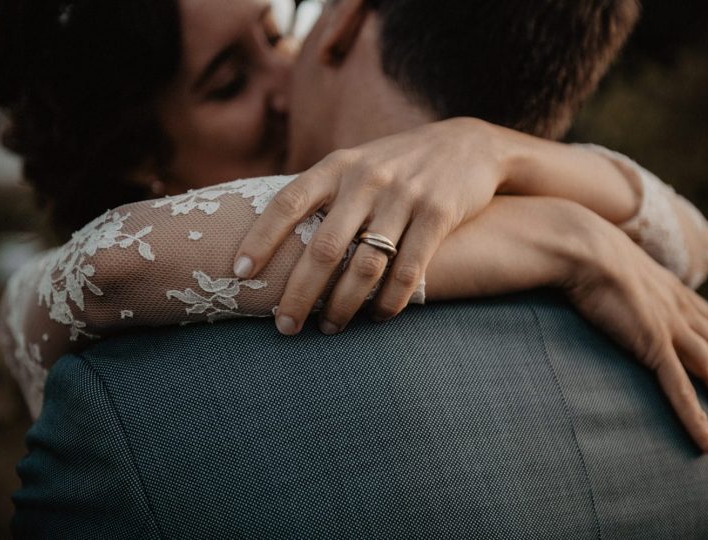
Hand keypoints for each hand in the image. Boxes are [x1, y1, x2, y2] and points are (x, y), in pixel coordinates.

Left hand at [233, 117, 508, 334]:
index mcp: (338, 166)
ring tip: (330, 328)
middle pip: (324, 247)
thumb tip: (271, 234)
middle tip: (284, 326)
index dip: (260, 239)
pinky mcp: (438, 214)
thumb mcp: (357, 163)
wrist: (468, 145)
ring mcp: (404, 196)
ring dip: (343, 305)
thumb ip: (322, 192)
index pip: (288, 203)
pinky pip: (408, 270)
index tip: (239, 274)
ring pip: (364, 265)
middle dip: (300, 293)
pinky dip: (388, 302)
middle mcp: (366, 178)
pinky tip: (377, 318)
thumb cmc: (398, 164)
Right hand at [565, 222, 707, 453]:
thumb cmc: (581, 248)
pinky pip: (682, 390)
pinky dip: (696, 418)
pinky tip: (707, 441)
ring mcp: (669, 325)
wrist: (581, 247)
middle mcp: (677, 305)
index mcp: (666, 285)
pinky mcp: (653, 344)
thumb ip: (612, 270)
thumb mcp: (605, 257)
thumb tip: (594, 275)